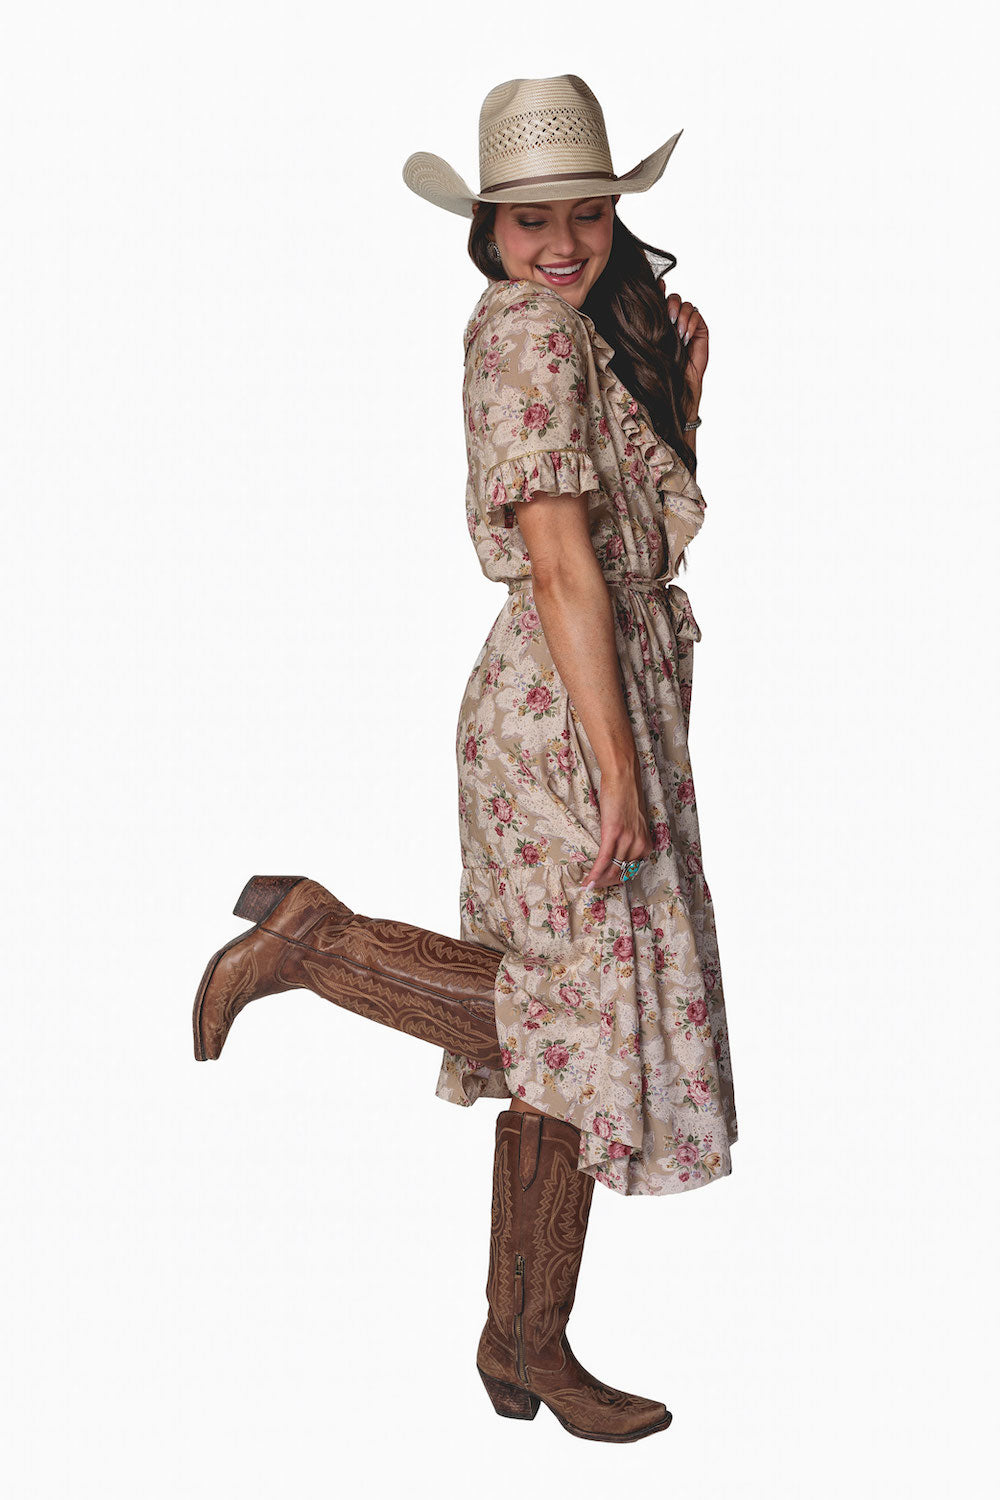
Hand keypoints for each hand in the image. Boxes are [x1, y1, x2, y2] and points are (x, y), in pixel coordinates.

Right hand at [582, 762, 653, 889]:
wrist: (623, 778)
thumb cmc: (627, 796)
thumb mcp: (635, 823)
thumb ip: (630, 839)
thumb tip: (616, 851)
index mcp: (646, 843)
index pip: (631, 870)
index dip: (617, 879)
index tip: (605, 882)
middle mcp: (639, 844)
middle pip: (621, 873)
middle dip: (606, 883)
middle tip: (593, 886)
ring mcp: (627, 840)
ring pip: (612, 869)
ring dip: (599, 880)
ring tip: (588, 884)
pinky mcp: (613, 833)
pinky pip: (604, 859)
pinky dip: (595, 872)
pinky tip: (588, 879)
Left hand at [658, 280, 707, 413]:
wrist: (675, 386)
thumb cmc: (658, 369)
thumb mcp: (648, 342)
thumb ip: (646, 323)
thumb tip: (639, 303)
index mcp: (659, 323)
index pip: (659, 299)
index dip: (659, 289)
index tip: (657, 285)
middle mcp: (673, 322)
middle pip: (674, 298)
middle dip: (672, 304)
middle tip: (670, 318)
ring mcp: (688, 326)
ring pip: (686, 305)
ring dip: (682, 315)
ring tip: (678, 333)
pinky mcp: (700, 332)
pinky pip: (698, 315)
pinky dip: (692, 323)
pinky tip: (685, 336)